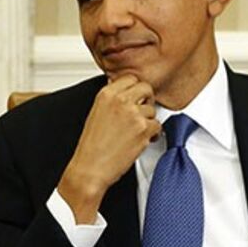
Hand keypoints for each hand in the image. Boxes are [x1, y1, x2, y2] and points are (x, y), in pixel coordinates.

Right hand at [58, 75, 159, 222]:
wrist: (90, 169)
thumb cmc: (91, 147)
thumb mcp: (96, 114)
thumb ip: (112, 99)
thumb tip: (125, 90)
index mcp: (106, 94)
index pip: (130, 78)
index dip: (135, 89)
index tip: (134, 98)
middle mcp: (120, 100)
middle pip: (146, 88)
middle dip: (146, 100)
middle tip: (141, 112)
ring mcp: (133, 113)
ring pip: (153, 110)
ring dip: (148, 121)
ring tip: (135, 133)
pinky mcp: (143, 129)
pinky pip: (157, 126)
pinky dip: (151, 135)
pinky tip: (138, 141)